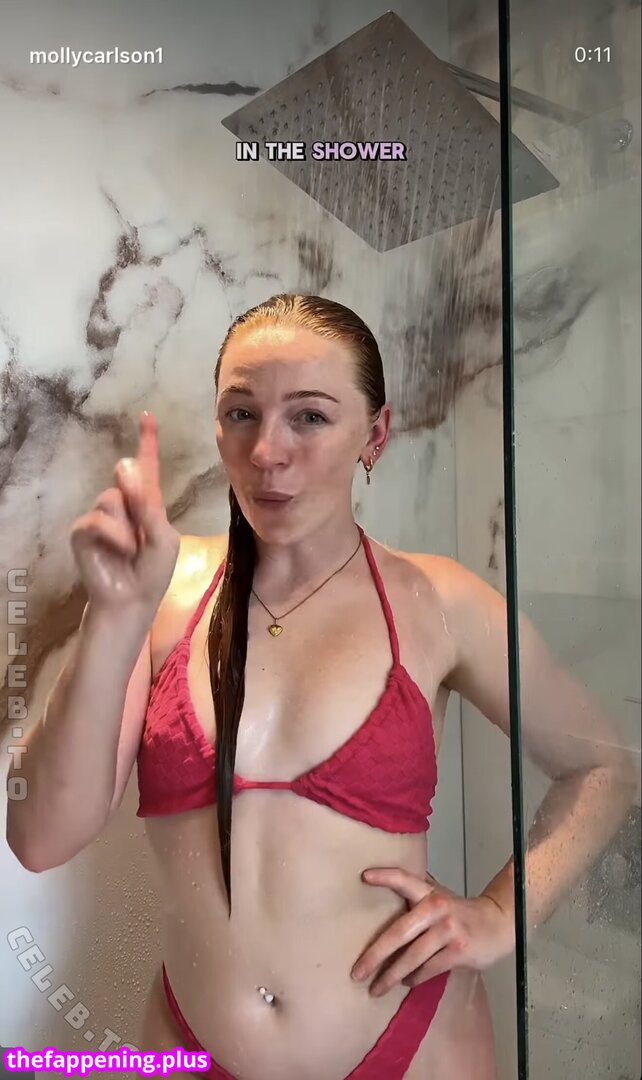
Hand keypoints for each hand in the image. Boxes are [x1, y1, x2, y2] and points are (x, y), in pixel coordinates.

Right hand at [70, 411, 179, 611]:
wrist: (133, 599)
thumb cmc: (153, 571)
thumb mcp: (164, 537)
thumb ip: (148, 504)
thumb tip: (122, 466)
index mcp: (148, 504)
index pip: (147, 468)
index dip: (147, 442)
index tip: (148, 416)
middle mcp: (123, 504)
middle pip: (127, 475)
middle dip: (137, 493)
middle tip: (143, 528)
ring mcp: (102, 516)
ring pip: (112, 498)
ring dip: (128, 526)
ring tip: (132, 550)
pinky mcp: (84, 531)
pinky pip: (97, 519)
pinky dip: (114, 535)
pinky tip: (120, 551)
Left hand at [351, 867, 514, 996]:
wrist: (498, 923)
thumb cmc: (459, 912)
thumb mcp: (439, 896)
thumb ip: (415, 894)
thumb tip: (380, 888)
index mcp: (429, 892)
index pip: (404, 879)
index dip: (385, 876)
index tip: (364, 876)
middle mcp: (437, 908)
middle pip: (399, 931)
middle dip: (375, 954)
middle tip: (357, 972)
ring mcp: (448, 930)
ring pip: (413, 956)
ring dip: (392, 975)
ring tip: (376, 987)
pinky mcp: (459, 950)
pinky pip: (429, 969)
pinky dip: (415, 978)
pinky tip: (406, 983)